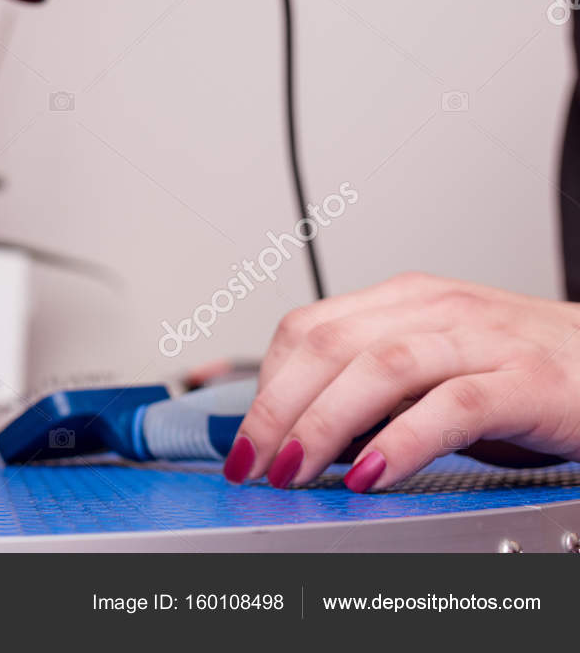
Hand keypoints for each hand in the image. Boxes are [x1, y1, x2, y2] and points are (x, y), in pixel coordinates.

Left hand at [223, 272, 579, 491]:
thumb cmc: (532, 371)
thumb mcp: (440, 369)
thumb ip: (378, 390)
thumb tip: (305, 433)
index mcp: (406, 301)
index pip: (307, 329)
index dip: (265, 385)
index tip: (244, 439)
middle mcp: (437, 310)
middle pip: (328, 347)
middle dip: (277, 410)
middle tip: (252, 464)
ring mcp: (484, 341)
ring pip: (378, 369)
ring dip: (323, 424)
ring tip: (294, 471)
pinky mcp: (530, 382)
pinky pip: (452, 407)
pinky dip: (402, 442)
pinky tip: (372, 474)